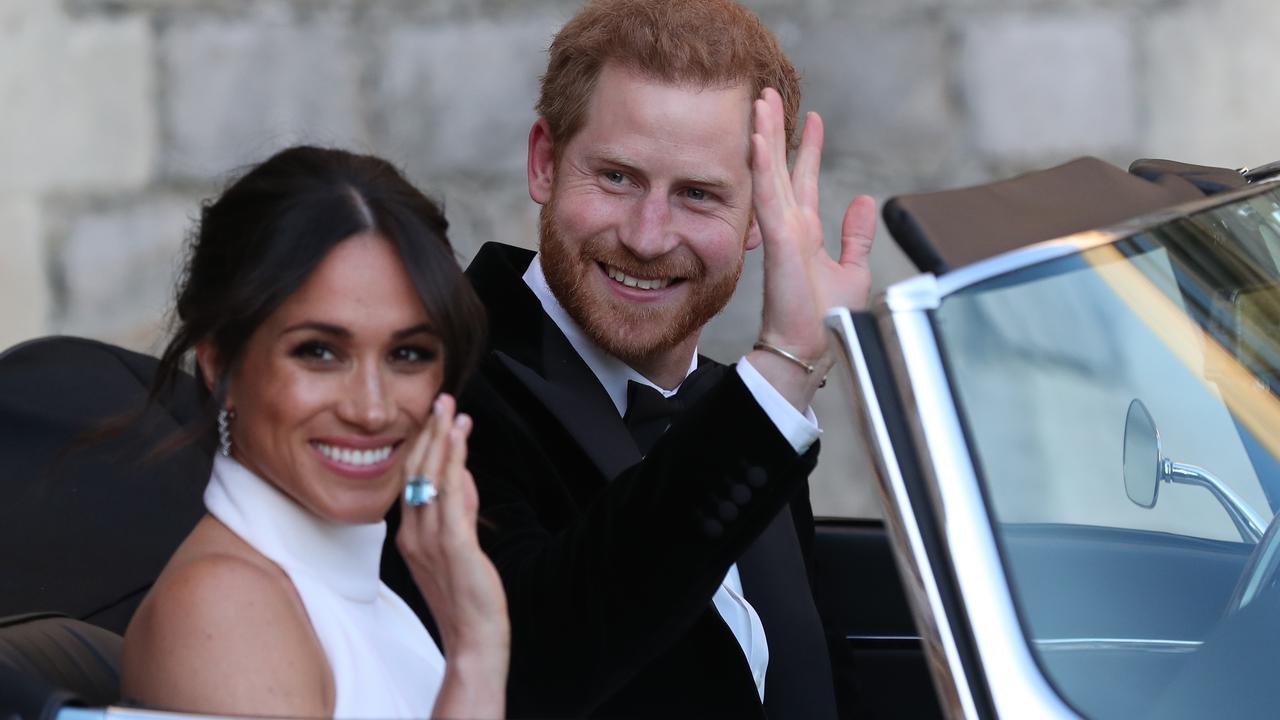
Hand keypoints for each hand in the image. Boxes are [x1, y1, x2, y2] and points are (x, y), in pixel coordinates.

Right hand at [396, 394, 507, 716]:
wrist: (473, 639)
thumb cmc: (466, 597)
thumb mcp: (458, 546)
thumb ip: (460, 510)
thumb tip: (464, 475)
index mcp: (409, 535)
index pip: (412, 480)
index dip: (423, 446)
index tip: (436, 417)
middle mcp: (413, 534)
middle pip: (416, 472)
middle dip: (430, 433)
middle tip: (442, 400)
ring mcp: (430, 540)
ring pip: (431, 477)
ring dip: (442, 439)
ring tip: (451, 409)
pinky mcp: (453, 546)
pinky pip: (451, 495)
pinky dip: (454, 462)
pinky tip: (460, 439)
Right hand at [748, 88, 875, 406]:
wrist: (810, 350)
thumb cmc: (826, 321)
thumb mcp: (852, 270)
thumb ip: (856, 235)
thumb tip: (865, 201)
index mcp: (805, 233)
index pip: (804, 180)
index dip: (808, 148)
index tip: (812, 118)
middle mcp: (790, 228)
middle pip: (780, 168)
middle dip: (776, 130)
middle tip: (769, 94)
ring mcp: (781, 233)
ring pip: (769, 174)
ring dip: (764, 137)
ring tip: (760, 102)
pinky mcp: (778, 242)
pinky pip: (767, 197)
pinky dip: (762, 167)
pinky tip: (757, 140)